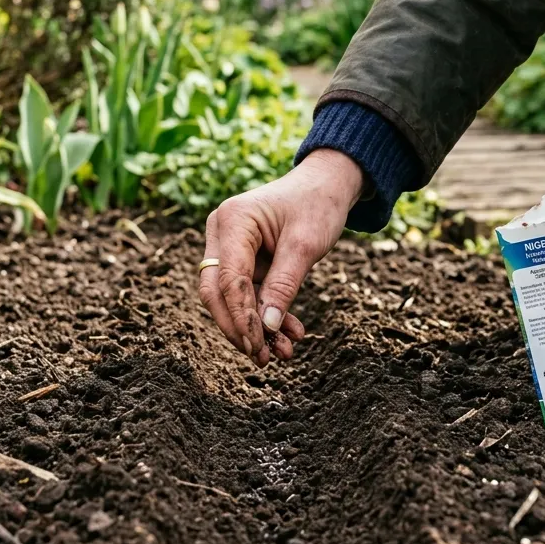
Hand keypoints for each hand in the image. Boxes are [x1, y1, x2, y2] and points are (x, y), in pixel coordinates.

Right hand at [199, 149, 364, 366]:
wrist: (327, 185)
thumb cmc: (317, 205)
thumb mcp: (306, 245)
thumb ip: (284, 286)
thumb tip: (268, 328)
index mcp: (233, 220)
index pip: (228, 279)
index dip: (241, 317)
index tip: (258, 347)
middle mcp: (221, 232)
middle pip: (216, 291)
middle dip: (238, 328)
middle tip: (261, 358)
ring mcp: (228, 245)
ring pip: (229, 297)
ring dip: (254, 326)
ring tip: (284, 352)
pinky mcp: (241, 258)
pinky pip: (246, 293)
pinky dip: (265, 313)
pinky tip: (289, 332)